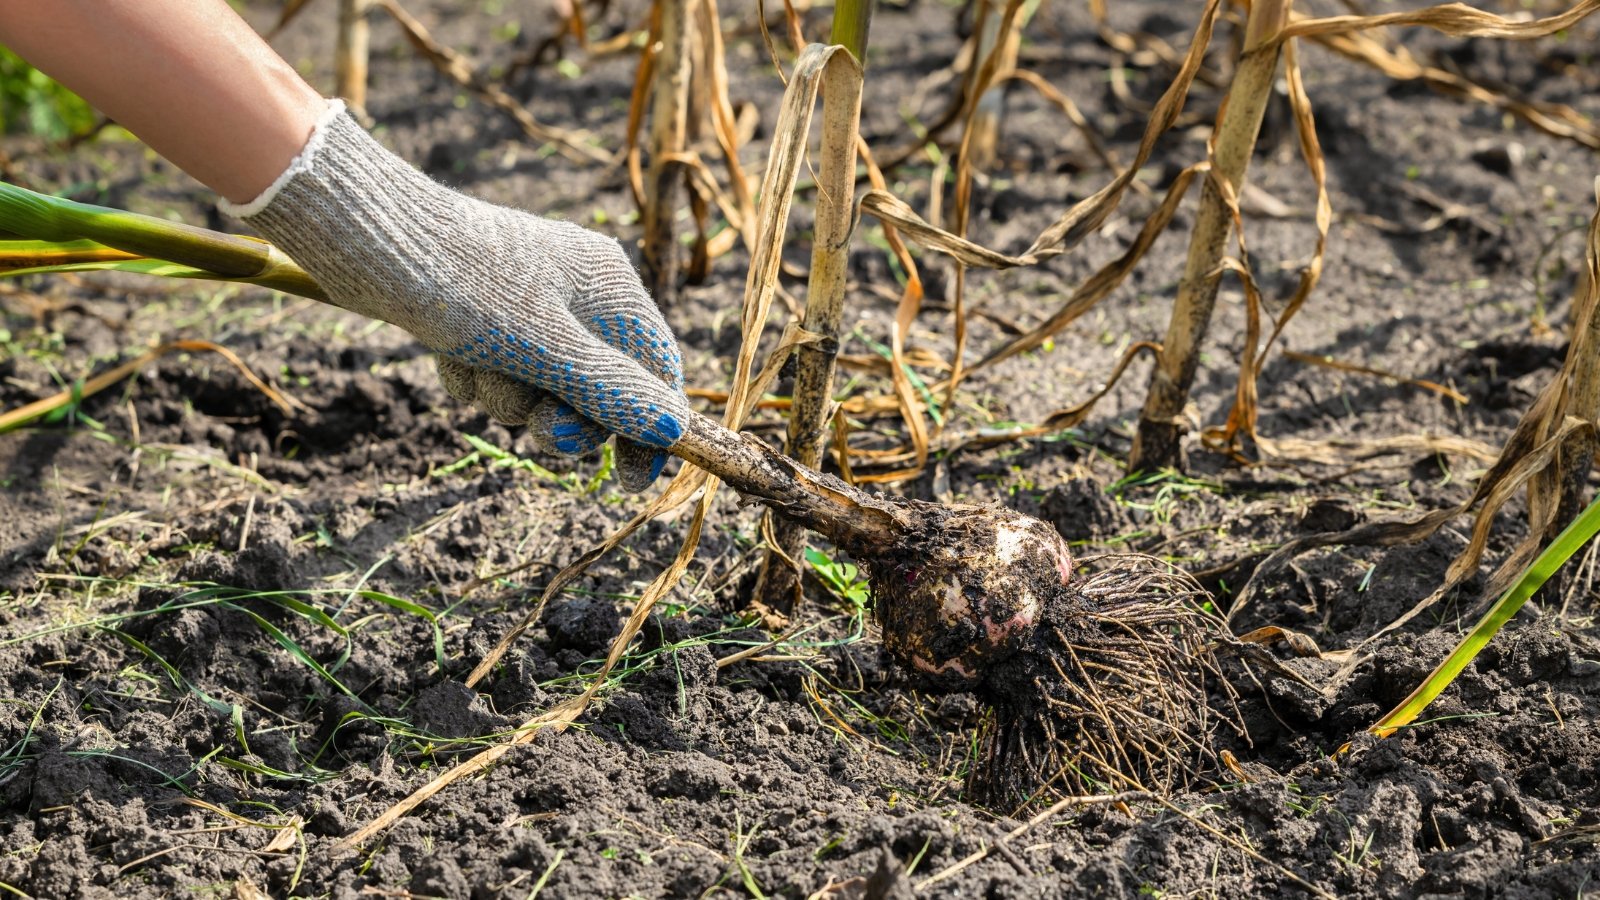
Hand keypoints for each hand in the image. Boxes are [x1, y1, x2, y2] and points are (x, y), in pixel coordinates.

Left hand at [222, 101, 688, 490]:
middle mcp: (579, 292)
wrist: (369, 234)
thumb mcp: (547, 350)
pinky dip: (475, 375)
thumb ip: (612, 392)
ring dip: (506, 394)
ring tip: (474, 363)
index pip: (656, 371)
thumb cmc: (467, 285)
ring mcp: (530, 302)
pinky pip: (499, 371)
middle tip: (536, 429)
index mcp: (612, 288)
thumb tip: (674, 430)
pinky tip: (447, 350)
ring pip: (540, 386)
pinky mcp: (484, 312)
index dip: (649, 428)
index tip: (626, 481)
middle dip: (560, 416)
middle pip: (598, 388)